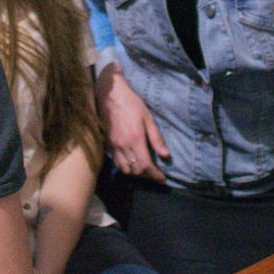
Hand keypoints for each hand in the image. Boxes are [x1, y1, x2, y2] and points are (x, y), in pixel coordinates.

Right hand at [95, 63, 167, 182]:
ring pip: (124, 169)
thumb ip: (156, 138)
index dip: (155, 175)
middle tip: (155, 174)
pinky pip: (116, 162)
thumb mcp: (148, 118)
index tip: (162, 178)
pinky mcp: (108, 144)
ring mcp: (114, 146)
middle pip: (135, 171)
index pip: (145, 166)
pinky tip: (131, 162)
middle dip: (147, 176)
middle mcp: (123, 146)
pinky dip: (125, 167)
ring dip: (135, 173)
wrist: (111, 95)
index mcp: (136, 139)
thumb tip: (166, 155)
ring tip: (144, 170)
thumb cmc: (132, 104)